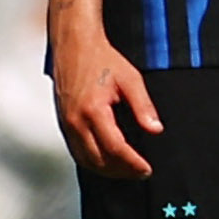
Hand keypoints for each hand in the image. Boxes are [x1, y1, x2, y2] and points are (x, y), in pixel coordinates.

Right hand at [54, 28, 162, 177]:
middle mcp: (75, 121)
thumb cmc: (100, 58)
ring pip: (86, 161)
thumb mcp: (130, 79)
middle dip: (122, 171)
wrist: (73, 45)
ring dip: (107, 170)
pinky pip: (77, 152)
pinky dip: (93, 162)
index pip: (115, 149)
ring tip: (127, 170)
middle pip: (99, 161)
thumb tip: (155, 129)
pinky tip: (108, 160)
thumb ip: (143, 106)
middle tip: (141, 172)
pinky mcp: (63, 124)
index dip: (133, 163)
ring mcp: (66, 124)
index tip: (146, 169)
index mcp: (93, 111)